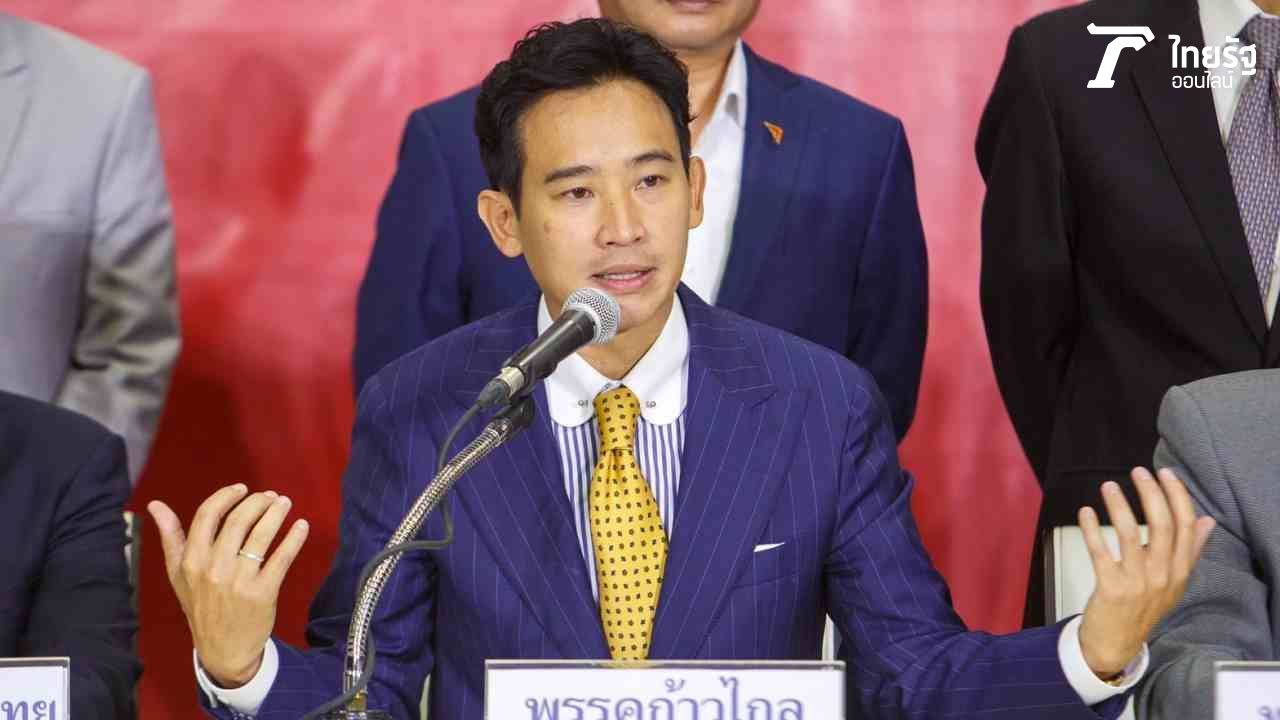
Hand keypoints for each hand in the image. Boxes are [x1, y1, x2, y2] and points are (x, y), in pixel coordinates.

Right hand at [148, 484, 309, 688]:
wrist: (223, 649)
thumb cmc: (201, 606)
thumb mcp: (178, 575)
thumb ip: (170, 538)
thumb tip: (155, 505)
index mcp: (191, 562)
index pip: (207, 516)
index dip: (227, 496)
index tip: (242, 489)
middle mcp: (213, 569)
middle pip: (238, 521)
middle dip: (258, 502)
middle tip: (271, 497)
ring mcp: (239, 581)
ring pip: (261, 535)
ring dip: (277, 513)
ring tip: (284, 503)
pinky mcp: (263, 592)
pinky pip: (282, 557)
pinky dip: (294, 538)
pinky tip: (301, 526)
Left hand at [1078, 468, 1213, 677]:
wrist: (1117, 642)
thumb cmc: (1144, 606)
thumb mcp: (1174, 581)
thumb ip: (1190, 550)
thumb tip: (1207, 520)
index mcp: (1180, 571)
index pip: (1186, 526)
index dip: (1177, 497)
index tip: (1166, 473)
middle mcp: (1162, 575)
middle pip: (1162, 526)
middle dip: (1151, 493)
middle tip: (1138, 472)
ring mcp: (1137, 582)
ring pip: (1130, 534)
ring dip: (1119, 506)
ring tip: (1109, 486)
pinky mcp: (1110, 588)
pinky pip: (1100, 551)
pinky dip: (1091, 528)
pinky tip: (1086, 512)